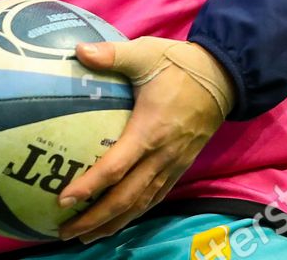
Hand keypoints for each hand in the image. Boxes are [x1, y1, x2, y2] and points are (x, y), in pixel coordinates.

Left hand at [56, 37, 233, 244]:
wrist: (222, 78)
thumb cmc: (179, 64)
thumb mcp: (146, 53)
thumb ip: (112, 55)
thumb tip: (77, 51)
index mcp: (150, 131)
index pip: (116, 167)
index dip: (89, 186)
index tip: (63, 200)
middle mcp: (162, 156)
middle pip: (126, 198)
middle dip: (95, 218)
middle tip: (64, 231)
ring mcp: (172, 165)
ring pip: (140, 204)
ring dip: (112, 223)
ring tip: (83, 235)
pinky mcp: (179, 167)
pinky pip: (154, 198)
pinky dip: (133, 214)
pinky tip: (116, 221)